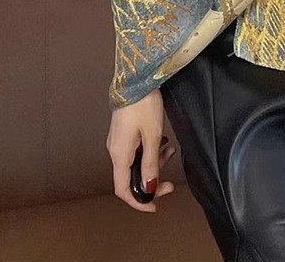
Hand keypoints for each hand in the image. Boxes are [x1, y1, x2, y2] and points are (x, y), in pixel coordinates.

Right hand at [107, 89, 175, 211]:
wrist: (136, 78)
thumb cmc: (142, 103)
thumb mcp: (152, 136)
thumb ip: (151, 163)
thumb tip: (149, 187)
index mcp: (119, 154)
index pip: (123, 189)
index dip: (138, 202)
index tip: (153, 206)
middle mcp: (115, 149)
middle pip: (132, 176)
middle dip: (152, 179)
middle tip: (169, 181)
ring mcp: (119, 139)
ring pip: (136, 161)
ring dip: (154, 160)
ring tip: (169, 149)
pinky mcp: (124, 130)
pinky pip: (136, 148)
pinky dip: (150, 149)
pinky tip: (162, 140)